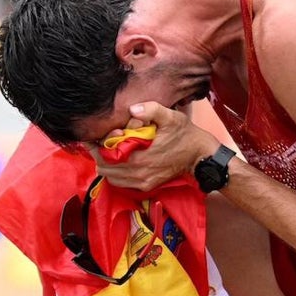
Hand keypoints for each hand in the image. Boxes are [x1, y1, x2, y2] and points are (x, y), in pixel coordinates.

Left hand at [93, 102, 216, 191]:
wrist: (199, 155)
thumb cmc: (184, 134)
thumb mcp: (171, 117)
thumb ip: (151, 110)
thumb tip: (132, 109)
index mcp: (140, 157)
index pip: (105, 156)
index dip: (96, 146)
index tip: (95, 136)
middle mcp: (138, 173)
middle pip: (104, 168)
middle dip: (100, 154)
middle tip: (102, 141)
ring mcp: (142, 182)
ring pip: (110, 177)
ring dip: (107, 164)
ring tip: (110, 150)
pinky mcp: (146, 186)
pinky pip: (121, 182)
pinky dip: (116, 172)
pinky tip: (120, 159)